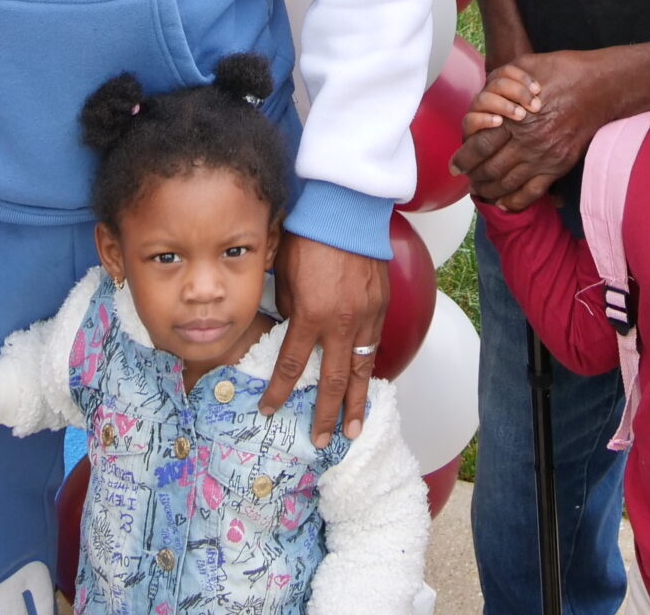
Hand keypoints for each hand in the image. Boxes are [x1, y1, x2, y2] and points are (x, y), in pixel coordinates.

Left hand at [261, 232, 387, 444]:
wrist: (346, 210)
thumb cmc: (308, 236)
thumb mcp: (284, 272)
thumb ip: (288, 306)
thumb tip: (291, 327)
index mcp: (310, 315)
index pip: (291, 365)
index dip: (278, 391)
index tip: (268, 410)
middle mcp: (340, 324)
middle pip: (333, 381)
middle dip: (325, 415)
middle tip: (320, 440)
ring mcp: (365, 317)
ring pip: (361, 371)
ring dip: (356, 404)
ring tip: (353, 430)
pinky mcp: (381, 307)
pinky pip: (374, 346)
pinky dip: (370, 369)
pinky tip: (367, 385)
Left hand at [453, 49, 621, 211]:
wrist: (599, 87)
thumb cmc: (562, 71)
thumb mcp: (525, 65)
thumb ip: (501, 80)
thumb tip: (486, 91)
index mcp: (514, 117)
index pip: (479, 145)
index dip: (464, 158)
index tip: (455, 164)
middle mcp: (527, 141)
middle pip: (490, 168)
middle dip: (473, 176)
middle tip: (465, 179)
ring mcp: (544, 156)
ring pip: (508, 183)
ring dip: (490, 189)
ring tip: (480, 190)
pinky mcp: (559, 165)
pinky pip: (533, 192)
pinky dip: (515, 201)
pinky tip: (504, 203)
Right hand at [462, 64, 542, 135]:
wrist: (505, 157)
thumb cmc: (527, 131)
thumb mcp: (535, 113)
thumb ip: (536, 99)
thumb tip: (546, 87)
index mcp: (500, 87)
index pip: (506, 71)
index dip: (521, 77)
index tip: (538, 90)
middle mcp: (487, 96)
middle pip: (496, 83)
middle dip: (517, 92)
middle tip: (535, 106)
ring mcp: (476, 111)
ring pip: (482, 99)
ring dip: (503, 105)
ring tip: (521, 115)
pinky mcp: (469, 129)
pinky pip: (469, 120)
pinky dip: (485, 119)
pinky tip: (499, 122)